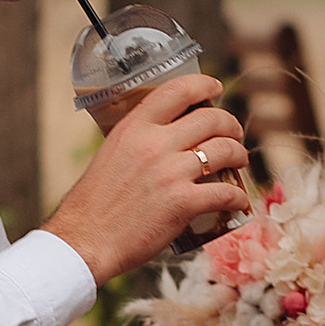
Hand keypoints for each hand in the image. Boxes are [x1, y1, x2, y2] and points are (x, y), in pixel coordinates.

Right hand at [49, 73, 250, 284]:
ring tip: (239, 161)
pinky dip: (238, 197)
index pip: (177, 90)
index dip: (204, 84)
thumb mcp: (110, 154)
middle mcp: (155, 144)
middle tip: (234, 133)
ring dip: (239, 154)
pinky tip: (239, 201)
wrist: (85, 240)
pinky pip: (225, 193)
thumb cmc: (92, 204)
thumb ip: (137, 142)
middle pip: (211, 119)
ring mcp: (171, 173)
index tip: (215, 87)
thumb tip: (164, 138)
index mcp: (134, 128)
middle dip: (230, 124)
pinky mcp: (183, 203)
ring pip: (224, 150)